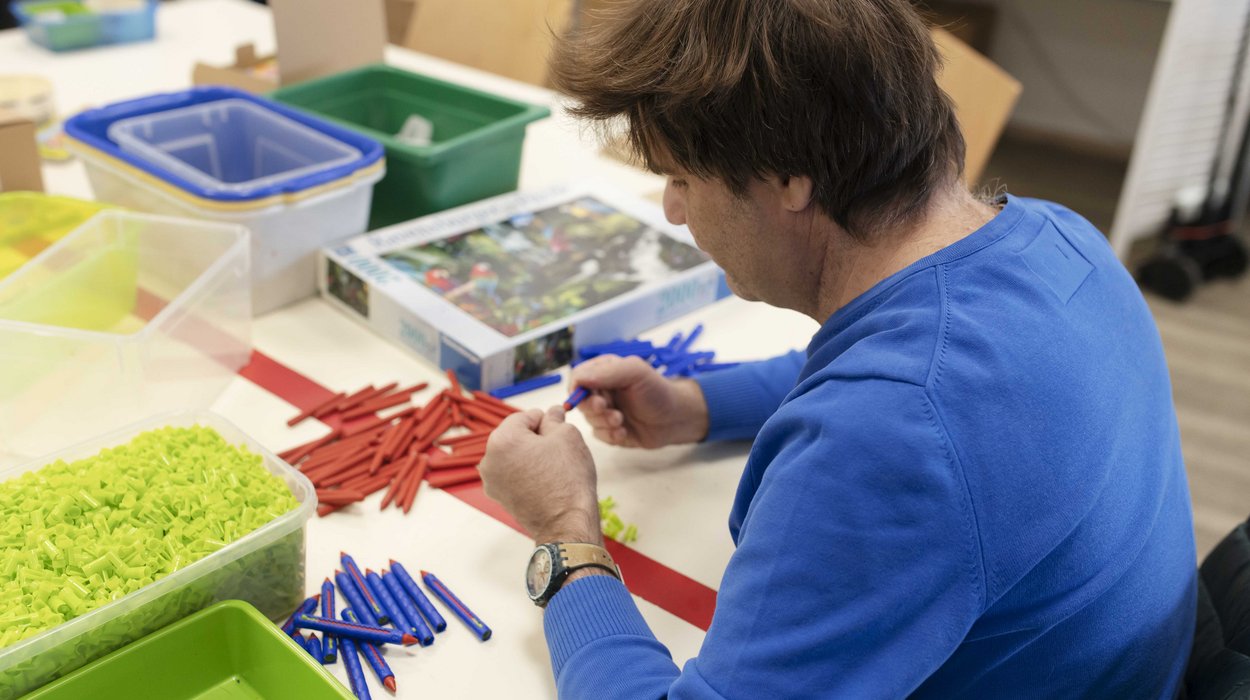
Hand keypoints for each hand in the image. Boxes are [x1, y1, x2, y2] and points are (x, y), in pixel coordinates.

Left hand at [479, 407, 602, 545]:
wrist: (567, 524)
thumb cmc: (568, 480)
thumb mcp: (568, 436)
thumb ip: (555, 419)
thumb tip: (552, 413)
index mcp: (502, 439)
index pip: (525, 416)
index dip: (546, 421)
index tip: (560, 431)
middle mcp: (489, 459)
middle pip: (514, 436)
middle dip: (535, 438)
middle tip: (558, 450)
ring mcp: (491, 481)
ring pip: (513, 455)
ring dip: (529, 455)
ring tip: (552, 467)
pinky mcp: (499, 497)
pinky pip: (511, 474)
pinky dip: (525, 472)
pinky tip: (544, 481)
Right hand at [570, 355, 709, 447]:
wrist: (676, 418)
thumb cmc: (658, 390)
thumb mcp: (635, 373)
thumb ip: (606, 372)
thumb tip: (578, 379)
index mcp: (604, 371)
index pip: (578, 378)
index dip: (579, 389)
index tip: (591, 397)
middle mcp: (602, 391)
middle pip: (580, 401)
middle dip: (594, 408)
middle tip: (607, 409)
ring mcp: (605, 411)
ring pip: (589, 420)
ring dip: (604, 422)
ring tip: (621, 421)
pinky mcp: (610, 430)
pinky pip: (599, 435)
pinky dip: (610, 435)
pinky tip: (624, 432)